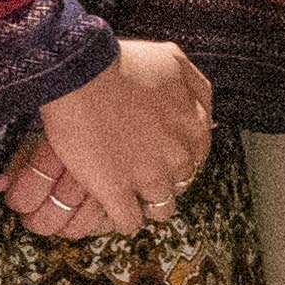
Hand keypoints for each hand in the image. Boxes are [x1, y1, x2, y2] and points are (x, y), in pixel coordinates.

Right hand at [0, 40, 210, 238]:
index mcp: (195, 128)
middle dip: (164, 178)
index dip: (177, 155)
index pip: (198, 156)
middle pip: (181, 183)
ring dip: (147, 203)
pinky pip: (129, 223)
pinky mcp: (117, 193)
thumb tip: (204, 110)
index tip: (160, 153)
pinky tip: (111, 206)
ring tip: (127, 194)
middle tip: (140, 170)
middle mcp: (179, 157)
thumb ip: (196, 88)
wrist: (80, 75)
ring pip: (161, 209)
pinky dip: (122, 219)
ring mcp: (149, 178)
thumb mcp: (174, 61)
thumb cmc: (122, 62)